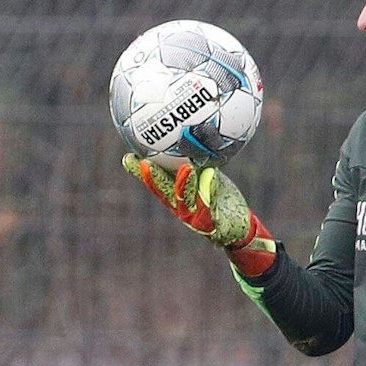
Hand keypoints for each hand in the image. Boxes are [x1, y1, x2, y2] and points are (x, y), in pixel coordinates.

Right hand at [122, 154, 277, 275]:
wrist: (238, 227)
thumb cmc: (220, 200)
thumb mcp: (208, 178)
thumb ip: (199, 163)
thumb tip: (193, 138)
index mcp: (177, 197)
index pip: (156, 182)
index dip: (140, 173)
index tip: (128, 157)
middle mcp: (182, 208)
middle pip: (164, 193)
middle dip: (153, 179)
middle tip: (144, 163)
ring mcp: (196, 218)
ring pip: (186, 200)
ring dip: (184, 185)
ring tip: (185, 168)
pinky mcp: (212, 225)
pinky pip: (210, 206)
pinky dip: (209, 190)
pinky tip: (211, 174)